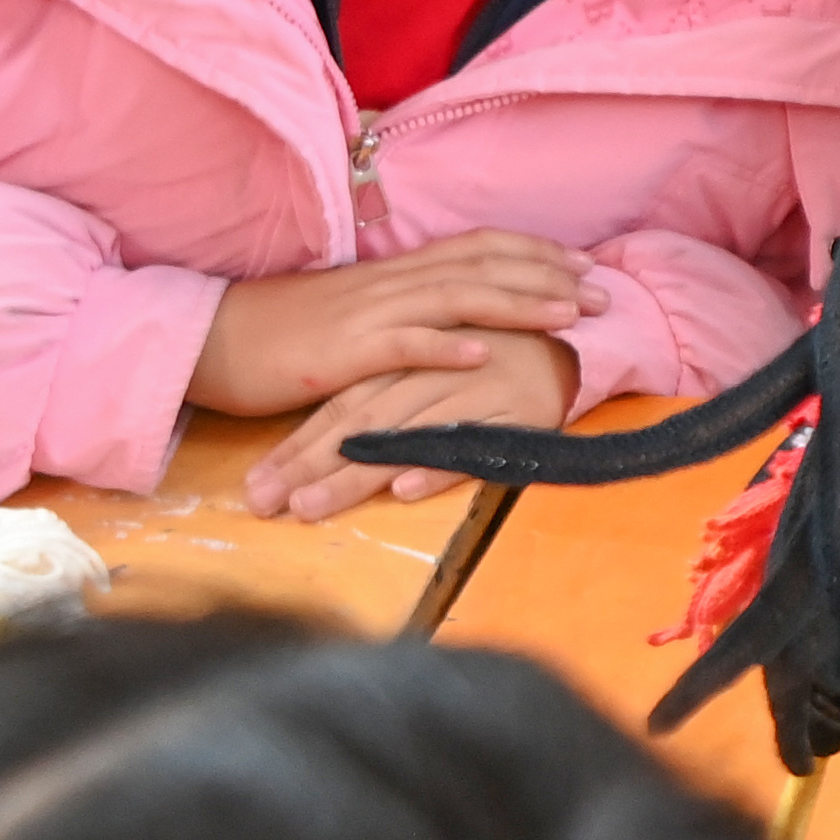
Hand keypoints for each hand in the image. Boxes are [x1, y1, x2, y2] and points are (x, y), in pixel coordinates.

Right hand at [190, 232, 593, 418]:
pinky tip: (484, 354)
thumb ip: (401, 311)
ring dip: (516, 305)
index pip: (478, 247)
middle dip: (548, 277)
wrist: (208, 340)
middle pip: (481, 266)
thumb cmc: (280, 333)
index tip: (585, 265)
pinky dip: (444, 346)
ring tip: (568, 315)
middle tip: (604, 292)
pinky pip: (399, 345)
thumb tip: (450, 318)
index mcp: (392, 273)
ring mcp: (366, 314)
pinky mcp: (341, 352)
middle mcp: (388, 283)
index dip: (535, 252)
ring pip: (454, 297)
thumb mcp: (352, 314)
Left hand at [248, 329, 575, 520]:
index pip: (342, 407)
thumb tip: (340, 447)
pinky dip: (439, 464)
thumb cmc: (505, 351)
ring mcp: (477, 393)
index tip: (254, 491)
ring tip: (309, 508)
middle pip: (361, 424)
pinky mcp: (519, 413)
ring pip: (404, 437)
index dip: (296, 448)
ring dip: (354, 475)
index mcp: (410, 361)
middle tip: (262, 505)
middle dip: (307, 467)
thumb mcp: (441, 367)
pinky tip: (403, 489)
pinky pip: (473, 443)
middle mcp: (435, 374)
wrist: (585, 331)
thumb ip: (394, 397)